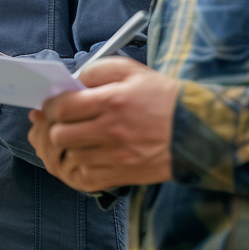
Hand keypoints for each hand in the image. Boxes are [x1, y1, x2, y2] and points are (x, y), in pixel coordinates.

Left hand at [26, 57, 179, 191]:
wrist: (198, 129)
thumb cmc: (163, 98)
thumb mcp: (132, 71)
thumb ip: (97, 71)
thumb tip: (72, 83)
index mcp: (111, 101)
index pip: (61, 108)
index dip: (50, 107)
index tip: (52, 106)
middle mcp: (111, 131)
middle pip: (60, 136)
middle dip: (55, 128)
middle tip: (60, 123)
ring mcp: (116, 157)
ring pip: (70, 158)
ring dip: (67, 148)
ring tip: (74, 139)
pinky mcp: (122, 175)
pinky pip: (85, 178)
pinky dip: (79, 169)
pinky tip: (84, 157)